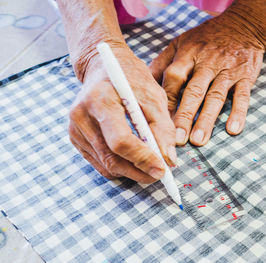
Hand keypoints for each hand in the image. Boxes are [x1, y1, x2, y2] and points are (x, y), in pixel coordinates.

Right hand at [69, 44, 176, 182]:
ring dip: (130, 172)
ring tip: (149, 166)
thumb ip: (163, 128)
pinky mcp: (75, 138)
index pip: (120, 140)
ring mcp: (75, 129)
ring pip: (106, 165)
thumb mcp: (153, 96)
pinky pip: (99, 163)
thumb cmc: (131, 79)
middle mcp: (81, 116)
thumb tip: (169, 160)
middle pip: (111, 158)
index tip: (162, 169)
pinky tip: (132, 159)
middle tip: (159, 174)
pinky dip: (119, 166)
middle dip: (138, 171)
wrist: (103, 67)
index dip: (142, 158)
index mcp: (100, 100)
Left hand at [150, 12, 263, 145]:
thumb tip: (145, 82)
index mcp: (188, 55)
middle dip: (185, 116)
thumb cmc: (206, 37)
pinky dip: (239, 113)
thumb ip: (163, 62)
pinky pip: (242, 96)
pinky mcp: (245, 76)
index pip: (174, 78)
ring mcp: (227, 71)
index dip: (167, 99)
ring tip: (199, 140)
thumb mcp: (181, 42)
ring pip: (215, 97)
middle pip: (194, 92)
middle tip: (177, 139)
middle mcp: (207, 64)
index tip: (159, 120)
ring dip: (207, 120)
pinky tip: (233, 129)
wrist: (243, 25)